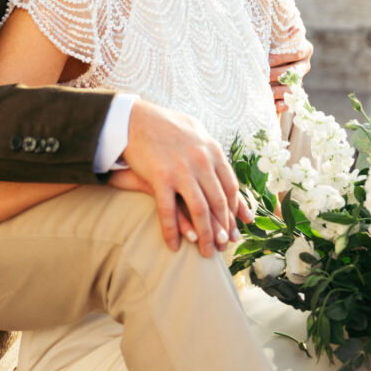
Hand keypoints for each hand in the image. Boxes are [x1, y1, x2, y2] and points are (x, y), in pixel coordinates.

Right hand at [122, 100, 253, 256]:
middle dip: (222, 228)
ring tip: (205, 252)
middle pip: (218, 202)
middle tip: (223, 246)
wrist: (134, 118)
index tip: (236, 227)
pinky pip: (169, 211)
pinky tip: (173, 246)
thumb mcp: (194, 132)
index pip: (230, 186)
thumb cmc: (164, 126)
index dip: (234, 210)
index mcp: (212, 150)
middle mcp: (202, 160)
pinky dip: (172, 231)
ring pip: (199, 210)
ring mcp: (182, 169)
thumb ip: (210, 151)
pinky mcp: (160, 177)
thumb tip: (222, 169)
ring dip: (204, 235)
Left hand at [269, 34, 312, 113]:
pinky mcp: (296, 91)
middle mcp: (304, 63)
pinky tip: (275, 105)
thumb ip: (272, 37)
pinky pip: (293, 100)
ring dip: (279, 90)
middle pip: (294, 71)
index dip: (281, 57)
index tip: (267, 61)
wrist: (272, 51)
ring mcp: (300, 78)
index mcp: (303, 47)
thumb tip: (258, 42)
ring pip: (293, 86)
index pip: (297, 52)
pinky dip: (284, 104)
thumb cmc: (272, 41)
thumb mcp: (274, 37)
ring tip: (266, 91)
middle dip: (277, 74)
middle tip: (264, 76)